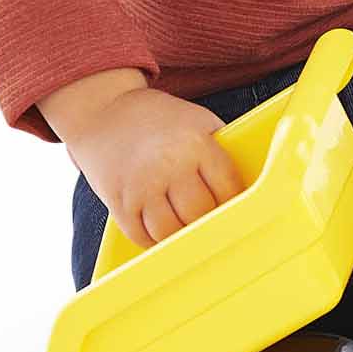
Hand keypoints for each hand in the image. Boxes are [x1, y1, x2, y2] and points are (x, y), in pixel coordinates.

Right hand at [62, 87, 245, 248]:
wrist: (105, 111)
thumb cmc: (160, 119)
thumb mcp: (198, 121)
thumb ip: (220, 151)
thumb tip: (247, 186)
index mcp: (197, 143)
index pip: (228, 189)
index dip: (236, 203)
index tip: (239, 209)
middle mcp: (170, 165)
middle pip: (200, 213)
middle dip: (209, 220)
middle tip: (213, 222)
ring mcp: (142, 186)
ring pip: (171, 232)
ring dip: (181, 235)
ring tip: (188, 228)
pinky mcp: (119, 202)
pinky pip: (142, 236)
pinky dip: (155, 241)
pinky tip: (163, 232)